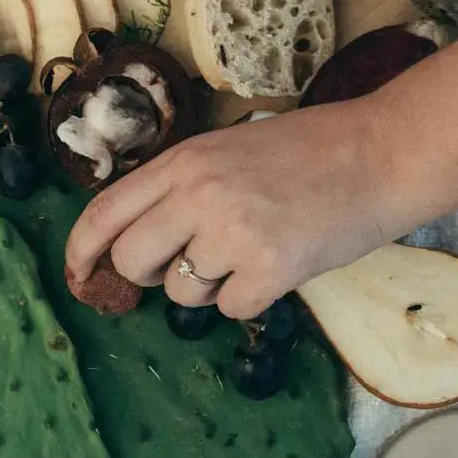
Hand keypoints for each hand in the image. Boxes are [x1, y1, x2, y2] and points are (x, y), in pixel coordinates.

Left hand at [64, 101, 411, 318]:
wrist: (380, 154)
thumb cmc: (310, 150)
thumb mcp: (229, 149)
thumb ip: (182, 185)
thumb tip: (139, 239)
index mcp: (184, 160)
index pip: (106, 211)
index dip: (82, 250)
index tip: (77, 274)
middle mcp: (198, 194)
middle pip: (132, 260)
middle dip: (151, 274)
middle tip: (189, 263)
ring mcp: (233, 232)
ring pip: (183, 292)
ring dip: (210, 285)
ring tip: (252, 250)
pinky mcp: (270, 269)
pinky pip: (231, 308)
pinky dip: (252, 297)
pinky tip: (279, 264)